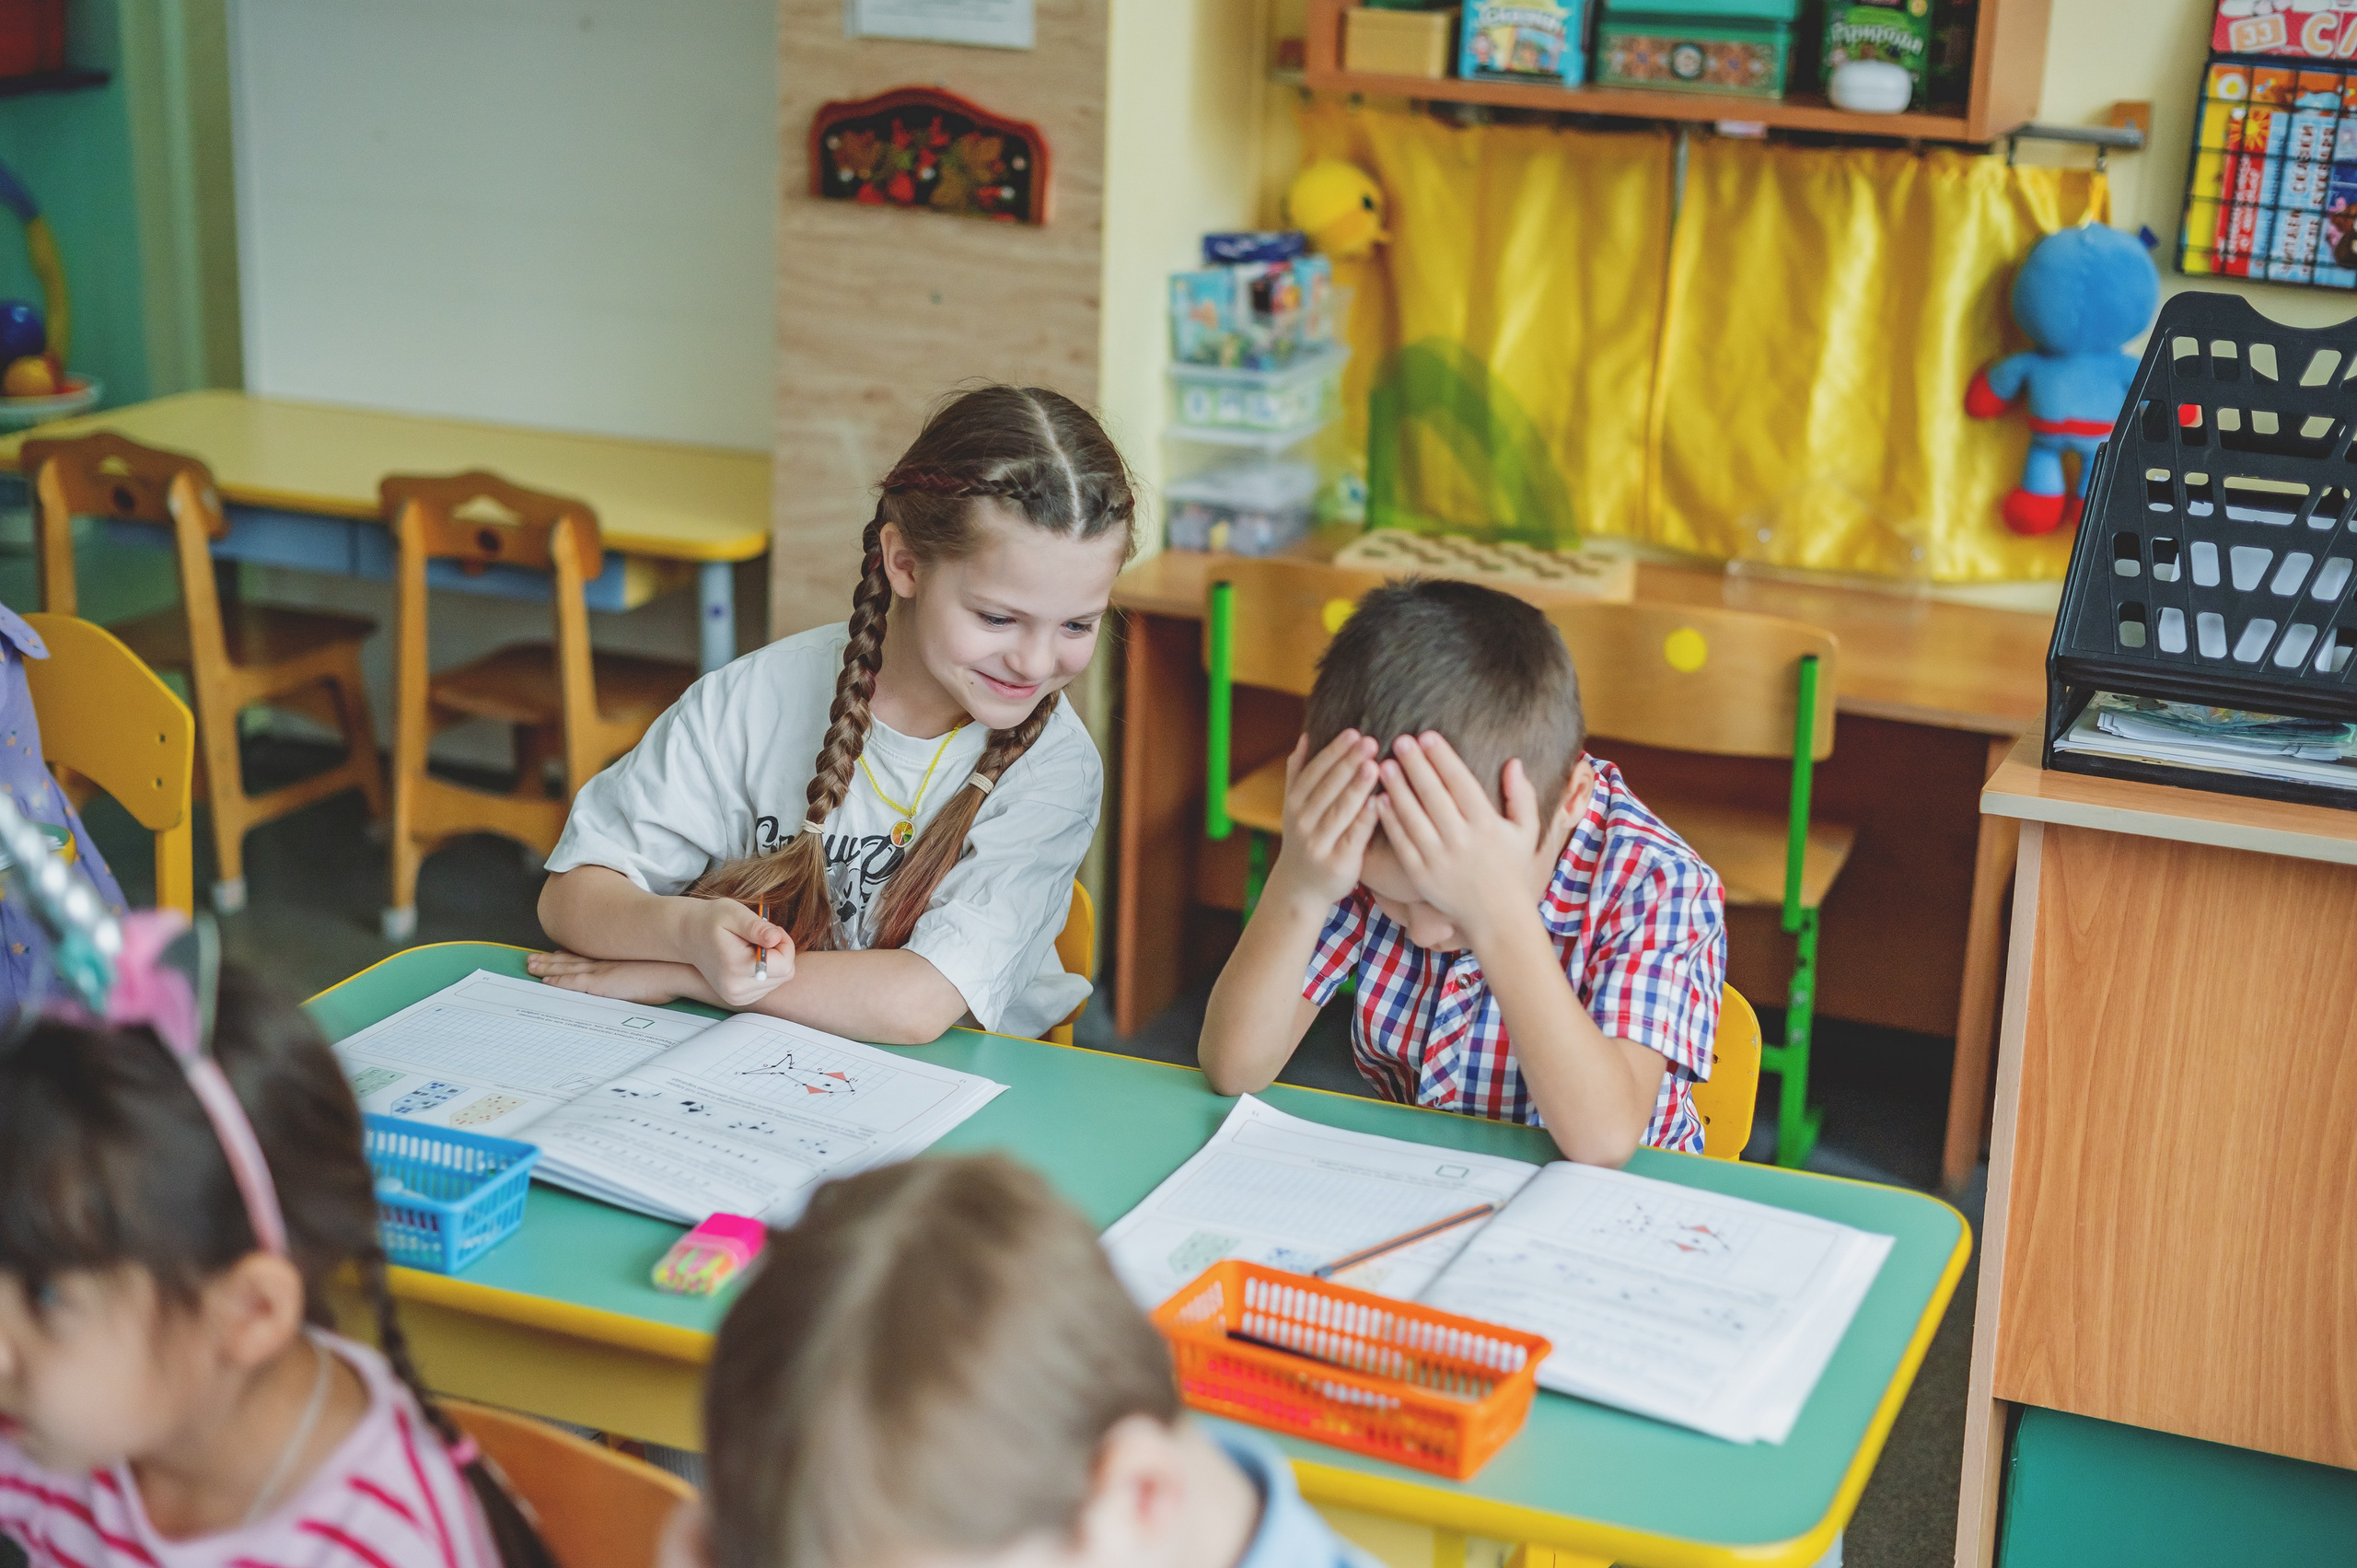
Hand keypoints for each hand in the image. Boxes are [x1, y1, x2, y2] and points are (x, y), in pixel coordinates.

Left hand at [530, 954, 710, 1005]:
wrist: (679, 969)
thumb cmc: (674, 971)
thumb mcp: (655, 969)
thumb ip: (643, 971)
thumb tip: (645, 974)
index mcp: (618, 957)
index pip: (588, 955)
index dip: (570, 953)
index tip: (558, 951)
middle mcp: (606, 961)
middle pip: (572, 958)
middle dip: (551, 959)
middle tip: (533, 957)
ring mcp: (602, 971)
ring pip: (567, 968)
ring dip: (548, 967)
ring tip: (531, 966)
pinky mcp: (600, 983)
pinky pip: (573, 982)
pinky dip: (558, 981)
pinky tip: (545, 982)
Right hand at [673, 897, 792, 1007]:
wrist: (690, 936)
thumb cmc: (713, 920)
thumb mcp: (734, 914)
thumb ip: (756, 927)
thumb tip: (775, 938)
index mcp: (736, 968)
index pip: (785, 965)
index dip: (784, 943)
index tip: (769, 930)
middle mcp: (737, 990)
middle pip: (785, 974)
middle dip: (780, 951)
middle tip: (760, 936)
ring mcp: (737, 997)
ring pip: (779, 980)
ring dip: (773, 960)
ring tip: (752, 946)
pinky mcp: (739, 999)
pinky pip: (769, 985)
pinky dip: (766, 969)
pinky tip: (748, 958)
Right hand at [1265, 730, 1380, 909]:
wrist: (1300, 887)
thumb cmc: (1306, 838)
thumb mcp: (1295, 806)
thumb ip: (1299, 772)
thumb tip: (1307, 735)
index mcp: (1294, 803)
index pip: (1315, 771)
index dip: (1334, 752)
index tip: (1353, 733)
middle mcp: (1302, 821)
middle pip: (1328, 787)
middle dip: (1348, 763)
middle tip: (1369, 741)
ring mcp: (1318, 843)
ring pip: (1340, 810)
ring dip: (1356, 787)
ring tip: (1374, 765)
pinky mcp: (1338, 863)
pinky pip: (1354, 837)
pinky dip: (1365, 819)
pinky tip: (1380, 802)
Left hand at [1374, 733, 1548, 949]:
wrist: (1497, 917)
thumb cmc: (1513, 869)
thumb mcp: (1527, 832)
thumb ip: (1522, 796)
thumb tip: (1513, 762)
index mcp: (1487, 825)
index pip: (1461, 783)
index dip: (1442, 758)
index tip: (1427, 736)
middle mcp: (1462, 840)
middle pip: (1433, 795)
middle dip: (1415, 765)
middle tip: (1400, 741)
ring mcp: (1439, 859)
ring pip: (1413, 817)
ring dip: (1397, 789)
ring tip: (1384, 765)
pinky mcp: (1421, 875)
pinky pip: (1401, 843)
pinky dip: (1389, 821)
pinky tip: (1379, 801)